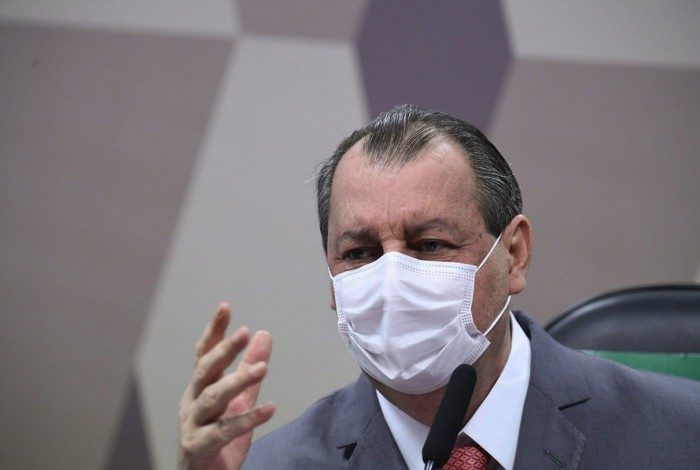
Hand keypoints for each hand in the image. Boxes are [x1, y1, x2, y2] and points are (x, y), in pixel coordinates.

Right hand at [179, 303, 274, 469]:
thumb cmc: (217, 437)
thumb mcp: (238, 399)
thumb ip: (249, 369)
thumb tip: (263, 335)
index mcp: (199, 387)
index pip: (204, 353)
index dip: (214, 331)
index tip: (225, 307)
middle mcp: (192, 402)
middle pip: (206, 371)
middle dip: (224, 351)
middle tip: (244, 333)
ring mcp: (192, 424)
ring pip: (213, 399)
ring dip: (238, 382)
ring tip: (263, 369)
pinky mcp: (199, 447)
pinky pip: (223, 432)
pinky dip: (247, 420)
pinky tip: (270, 409)